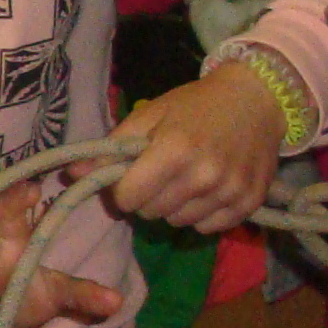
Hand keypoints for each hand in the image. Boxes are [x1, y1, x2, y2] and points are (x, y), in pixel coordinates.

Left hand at [106, 63, 286, 234]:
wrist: (256, 99)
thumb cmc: (196, 105)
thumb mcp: (149, 115)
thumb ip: (111, 148)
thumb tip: (70, 174)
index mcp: (174, 150)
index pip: (128, 198)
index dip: (123, 189)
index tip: (132, 176)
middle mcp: (203, 176)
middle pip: (151, 213)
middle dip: (147, 197)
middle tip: (160, 175)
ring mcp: (229, 192)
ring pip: (178, 223)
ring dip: (174, 207)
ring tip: (186, 180)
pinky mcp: (249, 203)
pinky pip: (208, 228)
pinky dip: (202, 214)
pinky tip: (207, 190)